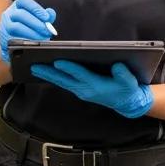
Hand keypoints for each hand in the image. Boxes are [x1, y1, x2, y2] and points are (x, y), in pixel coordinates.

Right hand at [0, 0, 55, 62]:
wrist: (10, 41)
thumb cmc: (26, 27)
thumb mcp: (36, 19)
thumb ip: (45, 16)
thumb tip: (50, 14)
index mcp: (17, 6)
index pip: (24, 1)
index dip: (36, 8)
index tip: (47, 17)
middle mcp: (9, 13)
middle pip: (21, 14)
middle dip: (36, 23)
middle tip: (47, 31)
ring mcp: (4, 26)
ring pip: (16, 27)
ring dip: (32, 33)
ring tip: (42, 38)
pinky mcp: (4, 38)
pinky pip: (13, 39)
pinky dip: (25, 41)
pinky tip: (33, 43)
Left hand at [30, 61, 152, 119]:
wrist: (126, 103)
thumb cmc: (127, 90)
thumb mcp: (130, 83)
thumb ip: (124, 75)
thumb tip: (118, 66)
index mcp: (96, 86)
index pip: (80, 75)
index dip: (69, 68)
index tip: (57, 61)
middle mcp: (85, 89)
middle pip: (64, 79)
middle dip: (49, 73)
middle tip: (34, 66)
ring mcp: (81, 91)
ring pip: (62, 82)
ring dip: (48, 75)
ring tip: (34, 67)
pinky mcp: (80, 90)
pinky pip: (64, 83)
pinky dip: (54, 77)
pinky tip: (46, 71)